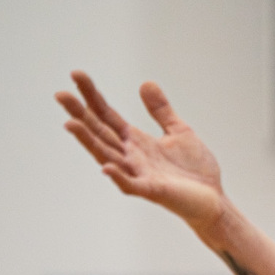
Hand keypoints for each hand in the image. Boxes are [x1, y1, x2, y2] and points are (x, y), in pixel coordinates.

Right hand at [56, 72, 225, 234]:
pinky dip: (118, 177)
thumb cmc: (195, 170)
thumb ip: (161, 111)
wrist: (214, 200)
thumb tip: (146, 83)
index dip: (91, 96)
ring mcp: (140, 174)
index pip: (107, 115)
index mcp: (136, 140)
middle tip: (60, 94)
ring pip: (108, 156)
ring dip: (88, 141)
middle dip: (80, 114)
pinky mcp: (153, 191)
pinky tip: (107, 167)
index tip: (76, 75)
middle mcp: (131, 156)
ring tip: (70, 123)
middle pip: (99, 132)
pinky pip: (131, 185)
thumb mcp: (180, 131)